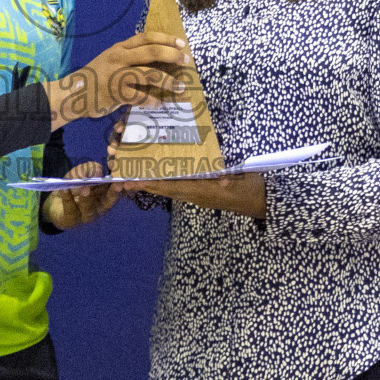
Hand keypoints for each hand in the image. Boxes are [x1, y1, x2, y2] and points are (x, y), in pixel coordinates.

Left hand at [43, 161, 118, 229]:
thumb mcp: (82, 172)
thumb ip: (91, 169)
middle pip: (107, 202)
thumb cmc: (74, 185)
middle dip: (111, 193)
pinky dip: (67, 198)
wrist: (55, 201)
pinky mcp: (71, 220)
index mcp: (105, 196)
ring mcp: (85, 216)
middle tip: (112, 184)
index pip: (116, 192)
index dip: (120, 187)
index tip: (122, 180)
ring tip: (85, 187)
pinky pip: (70, 209)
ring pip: (88, 207)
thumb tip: (98, 172)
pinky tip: (65, 189)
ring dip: (87, 197)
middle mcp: (99, 208)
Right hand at [46, 32, 191, 129]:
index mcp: (119, 48)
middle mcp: (119, 57)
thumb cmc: (96, 78)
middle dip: (172, 56)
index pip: (146, 37)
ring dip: (169, 81)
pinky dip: (152, 101)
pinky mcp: (116, 93)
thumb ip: (129, 57)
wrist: (73, 93)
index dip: (166, 39)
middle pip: (152, 51)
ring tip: (180, 86)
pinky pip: (141, 96)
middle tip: (184, 61)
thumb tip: (157, 60)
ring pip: (150, 74)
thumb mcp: (110, 60)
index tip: (181, 44)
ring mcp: (117, 75)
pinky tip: (159, 104)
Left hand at [111, 173, 267, 219]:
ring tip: (128, 176)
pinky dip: (161, 183)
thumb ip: (231, 177)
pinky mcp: (197, 193)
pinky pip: (175, 188)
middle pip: (162, 189)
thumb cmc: (251, 186)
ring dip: (148, 183)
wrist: (260, 202)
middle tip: (120, 177)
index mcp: (202, 191)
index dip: (151, 184)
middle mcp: (194, 194)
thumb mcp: (242, 178)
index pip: (171, 187)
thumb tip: (222, 178)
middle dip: (142, 183)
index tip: (131, 181)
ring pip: (166, 189)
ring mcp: (195, 194)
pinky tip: (152, 177)